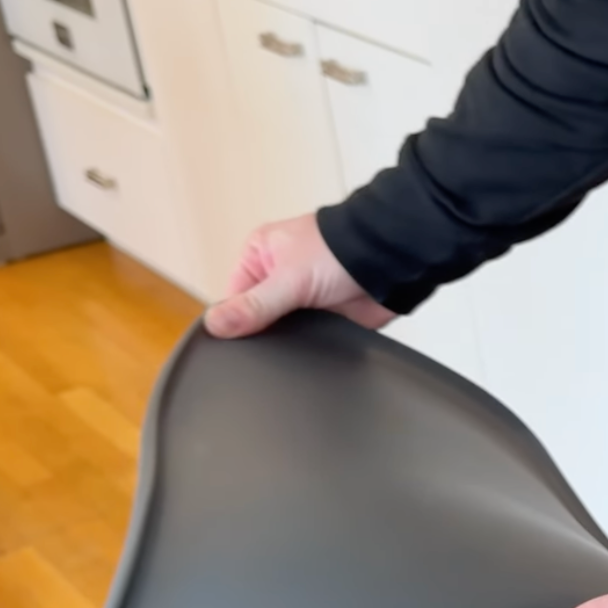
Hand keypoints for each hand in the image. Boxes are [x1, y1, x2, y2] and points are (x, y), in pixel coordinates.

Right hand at [203, 213, 395, 338]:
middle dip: (260, 333)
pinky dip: (306, 348)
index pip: (233, 297)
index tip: (231, 344)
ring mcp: (303, 299)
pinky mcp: (326, 319)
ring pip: (281, 331)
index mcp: (260, 256)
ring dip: (286, 342)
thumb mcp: (289, 278)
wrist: (393, 262)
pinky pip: (306, 340)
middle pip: (256, 317)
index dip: (232, 322)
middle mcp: (278, 277)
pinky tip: (304, 357)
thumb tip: (215, 324)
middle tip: (259, 353)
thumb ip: (254, 305)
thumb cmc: (343, 249)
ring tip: (286, 351)